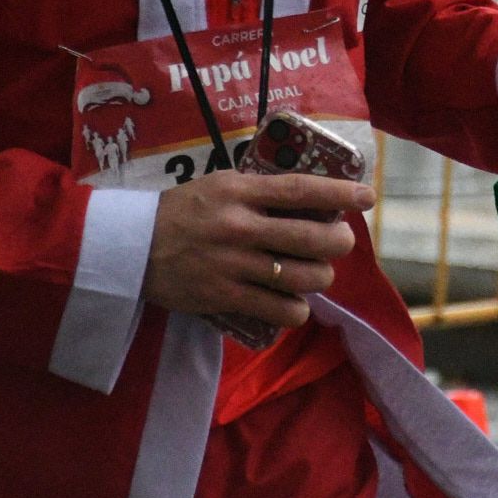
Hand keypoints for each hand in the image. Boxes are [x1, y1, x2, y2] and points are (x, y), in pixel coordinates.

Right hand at [142, 171, 372, 326]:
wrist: (129, 247)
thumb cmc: (180, 211)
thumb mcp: (219, 186)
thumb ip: (258, 191)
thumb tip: (308, 197)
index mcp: (239, 191)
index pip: (300, 189)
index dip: (339, 193)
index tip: (367, 196)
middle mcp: (240, 226)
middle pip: (311, 238)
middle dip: (340, 242)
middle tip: (342, 242)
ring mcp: (233, 264)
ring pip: (301, 277)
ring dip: (320, 277)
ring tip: (317, 274)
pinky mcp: (224, 297)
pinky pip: (278, 310)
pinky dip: (296, 311)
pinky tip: (295, 305)